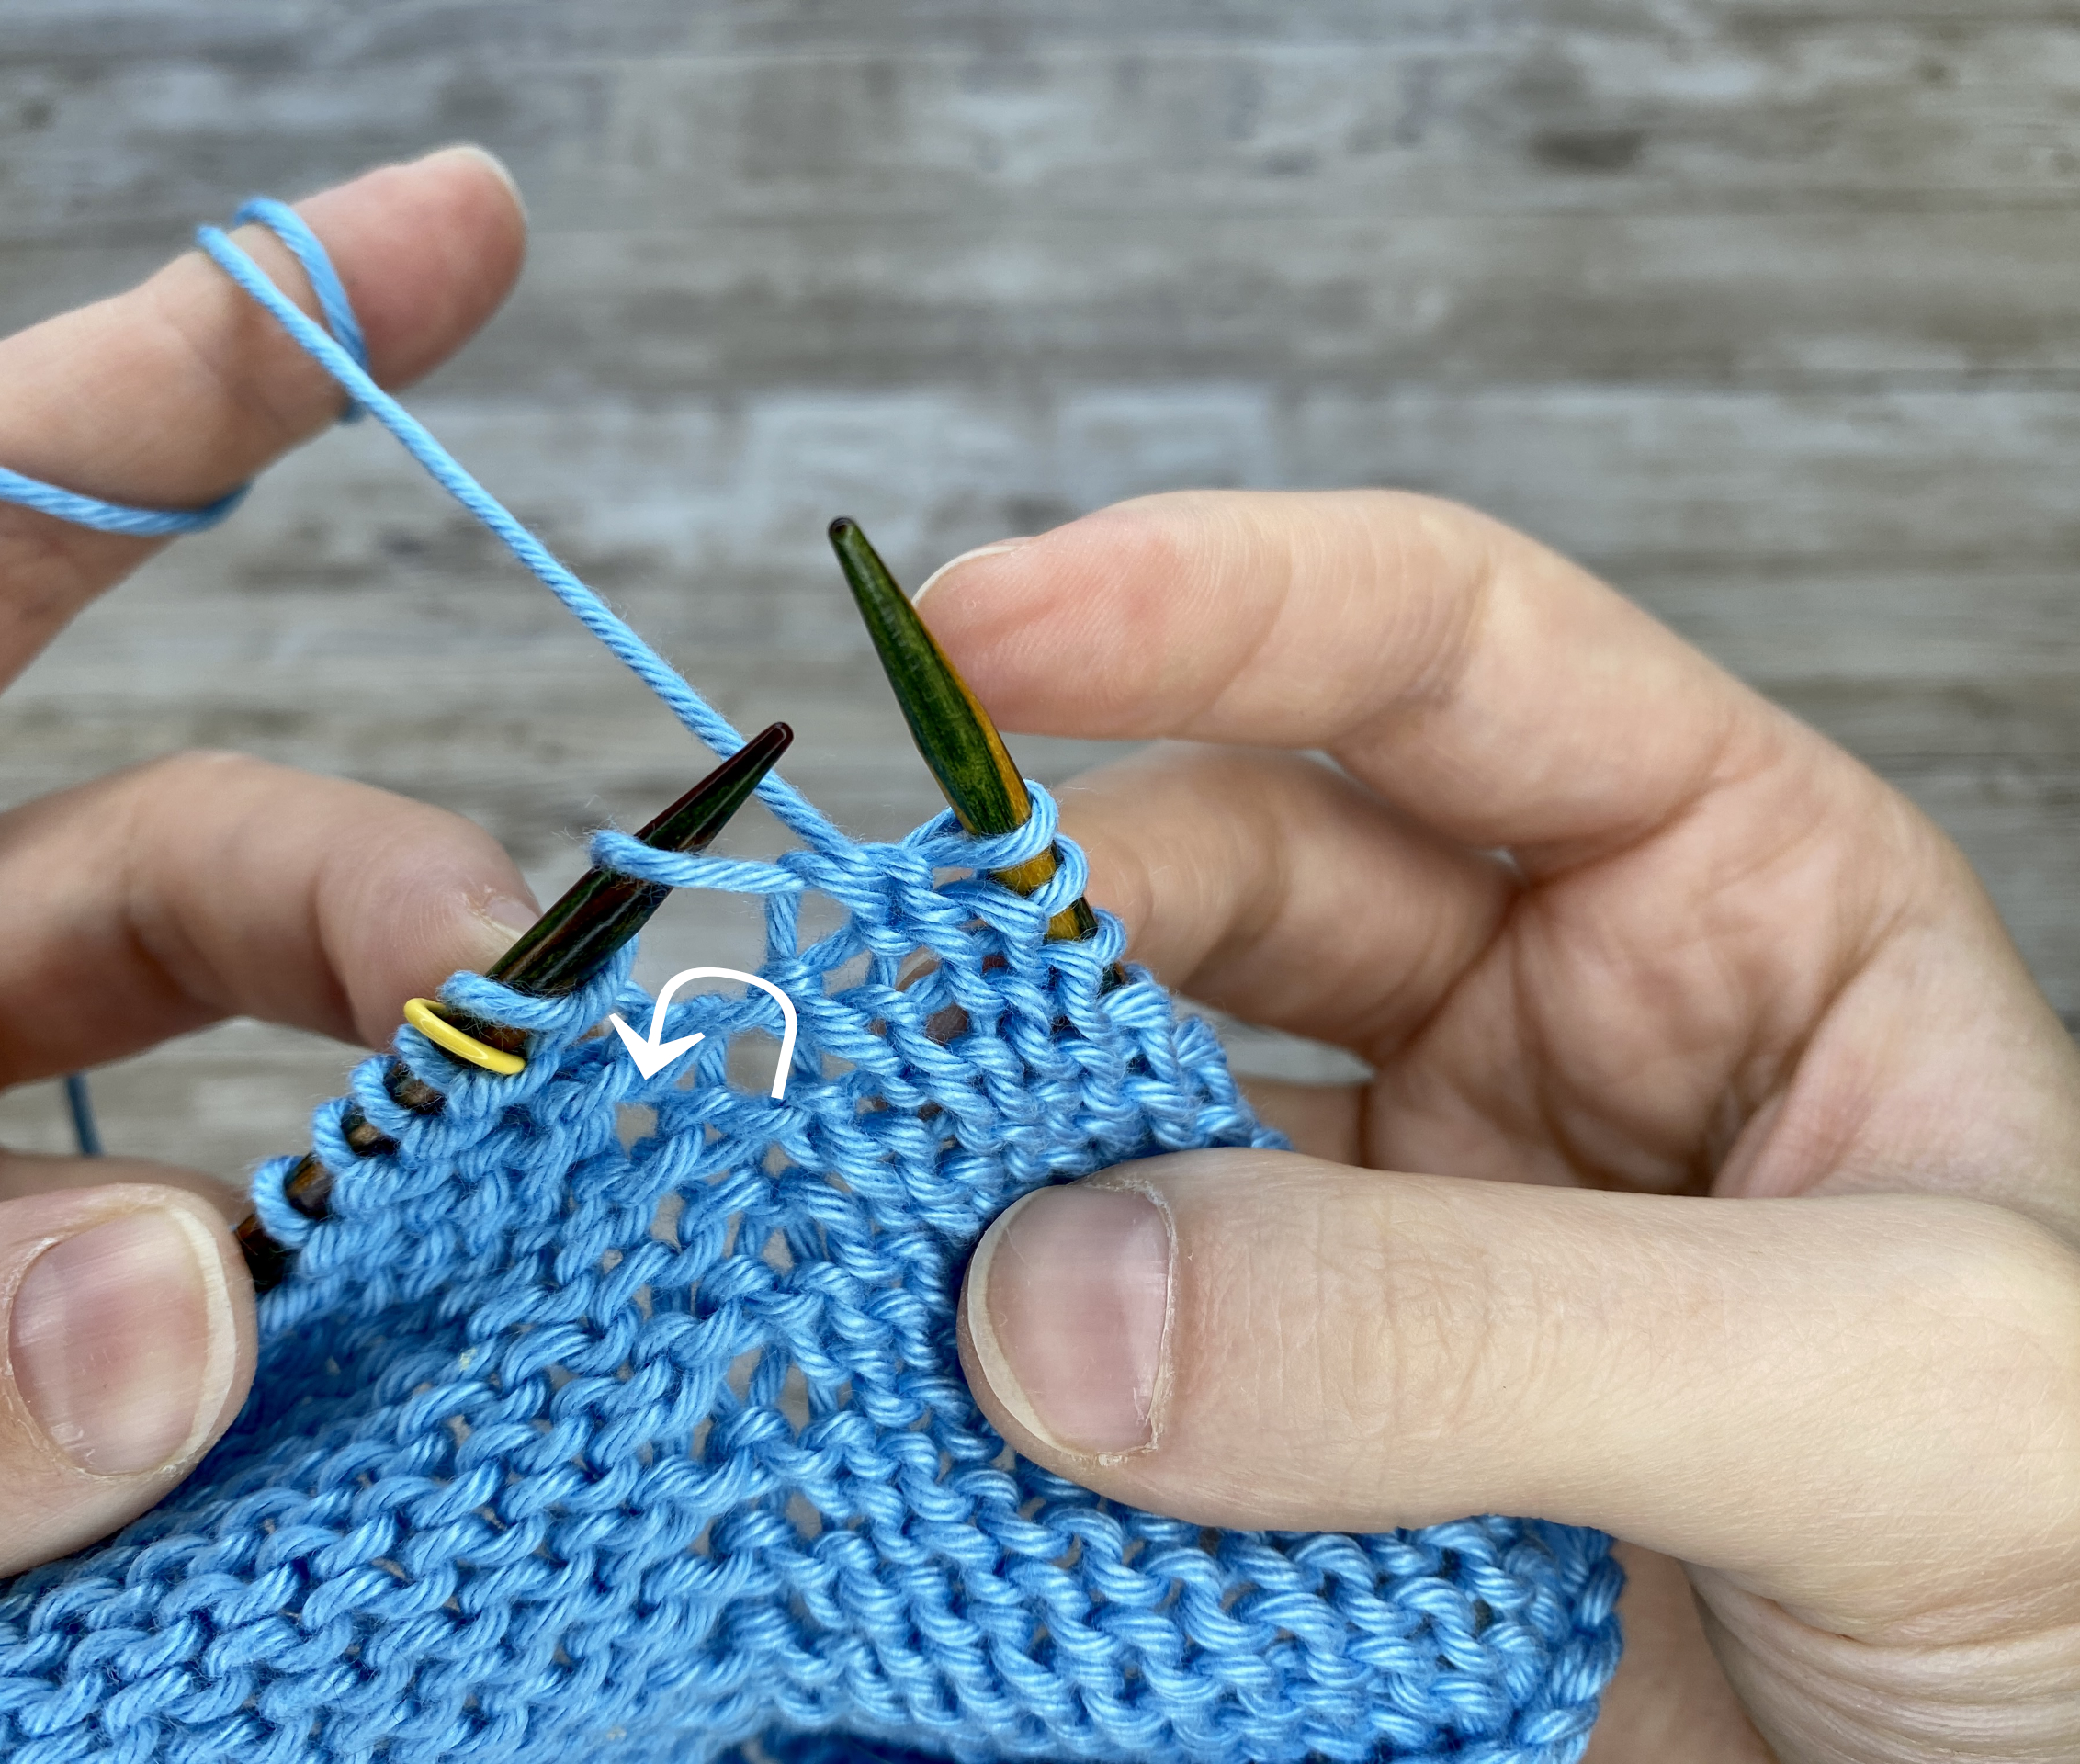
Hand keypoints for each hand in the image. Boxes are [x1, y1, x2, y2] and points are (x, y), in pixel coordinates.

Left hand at [0, 149, 538, 1621]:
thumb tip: (190, 1324)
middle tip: (534, 1012)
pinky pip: (158, 1345)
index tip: (453, 235)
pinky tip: (384, 1443)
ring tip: (509, 1279)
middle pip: (164, 860)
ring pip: (201, 1126)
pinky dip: (275, 1392)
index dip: (194, 376)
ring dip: (368, 1194)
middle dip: (383, 906)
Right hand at [921, 492, 2079, 1760]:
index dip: (1206, 600)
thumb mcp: (1886, 1399)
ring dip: (990, 1147)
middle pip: (1227, 877)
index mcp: (1729, 904)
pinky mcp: (1308, 1437)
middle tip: (892, 1003)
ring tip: (875, 1203)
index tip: (979, 624)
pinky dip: (1000, 1369)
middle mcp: (1539, 1036)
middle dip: (1051, 912)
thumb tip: (1067, 1296)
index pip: (1443, 655)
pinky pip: (1109, 1358)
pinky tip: (932, 1387)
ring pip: (1126, 1114)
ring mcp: (1403, 1237)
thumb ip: (1491, 1327)